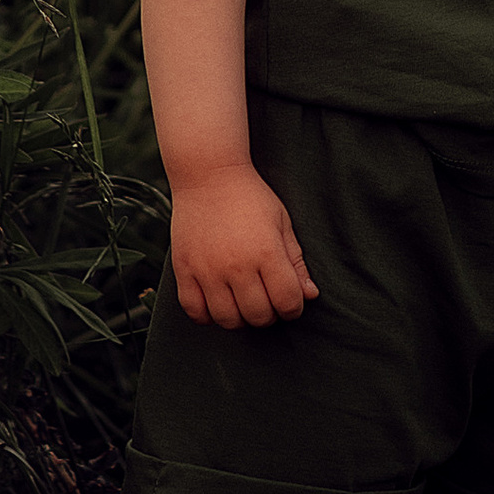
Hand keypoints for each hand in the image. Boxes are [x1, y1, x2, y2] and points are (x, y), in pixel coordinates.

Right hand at [169, 163, 319, 328]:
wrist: (208, 174)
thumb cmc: (250, 197)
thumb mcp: (282, 223)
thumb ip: (296, 261)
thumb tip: (310, 295)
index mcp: (266, 252)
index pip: (287, 301)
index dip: (293, 308)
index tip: (290, 302)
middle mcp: (236, 265)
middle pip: (258, 315)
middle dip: (269, 315)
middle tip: (268, 301)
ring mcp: (207, 269)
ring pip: (227, 319)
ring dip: (240, 318)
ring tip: (243, 303)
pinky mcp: (184, 269)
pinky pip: (194, 310)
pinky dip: (207, 316)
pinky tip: (217, 303)